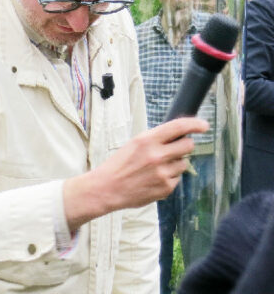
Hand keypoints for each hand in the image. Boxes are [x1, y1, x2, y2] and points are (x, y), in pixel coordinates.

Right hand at [63, 117, 207, 231]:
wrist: (108, 187)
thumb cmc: (120, 164)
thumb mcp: (134, 144)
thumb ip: (155, 139)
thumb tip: (178, 135)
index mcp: (147, 140)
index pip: (178, 127)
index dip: (195, 124)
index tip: (204, 125)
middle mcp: (158, 155)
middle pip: (188, 145)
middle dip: (185, 145)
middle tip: (176, 148)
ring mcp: (163, 173)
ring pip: (184, 163)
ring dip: (175, 163)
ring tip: (157, 167)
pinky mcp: (166, 188)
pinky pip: (177, 178)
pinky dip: (169, 177)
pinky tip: (154, 178)